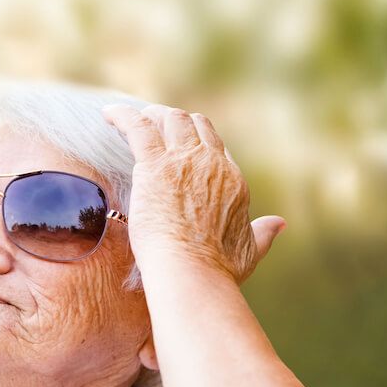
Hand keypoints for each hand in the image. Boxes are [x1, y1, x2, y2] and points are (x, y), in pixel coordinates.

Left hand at [102, 104, 283, 282]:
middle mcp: (211, 163)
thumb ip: (264, 234)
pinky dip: (121, 116)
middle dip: (176, 122)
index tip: (182, 151)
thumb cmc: (218, 270)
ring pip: (170, 120)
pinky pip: (137, 127)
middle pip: (195, 126)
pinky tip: (106, 114)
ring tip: (134, 119)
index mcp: (233, 181)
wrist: (193, 272)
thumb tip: (279, 223)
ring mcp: (184, 160)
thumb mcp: (251, 250)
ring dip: (152, 116)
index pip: (216, 149)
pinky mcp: (154, 165)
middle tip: (155, 126)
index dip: (198, 145)